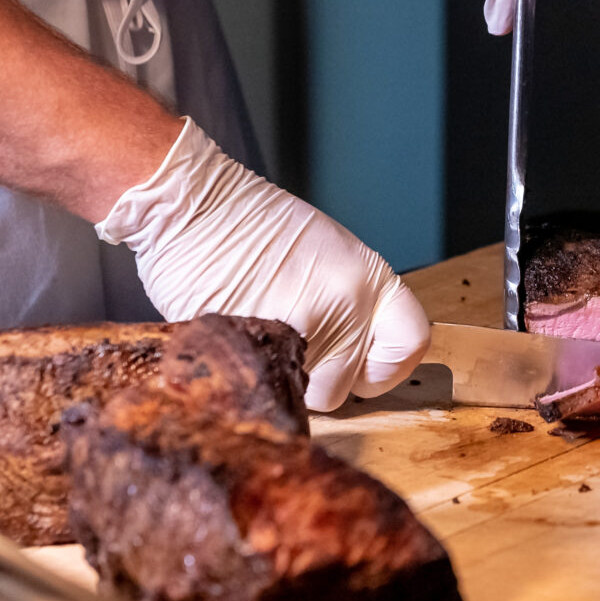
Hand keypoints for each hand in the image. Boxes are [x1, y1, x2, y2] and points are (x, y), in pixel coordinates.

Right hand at [95, 119, 430, 410]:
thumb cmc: (248, 222)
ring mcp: (303, 329)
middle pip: (349, 385)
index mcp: (367, 277)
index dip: (389, 366)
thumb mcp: (325, 250)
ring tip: (263, 341)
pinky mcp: (258, 346)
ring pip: (305, 396)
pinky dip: (251, 376)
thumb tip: (356, 344)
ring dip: (285, 383)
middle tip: (296, 350)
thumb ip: (350, 300)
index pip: (410, 343)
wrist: (190, 204)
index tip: (367, 366)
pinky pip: (264, 387)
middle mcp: (346, 305)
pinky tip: (238, 341)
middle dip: (322, 380)